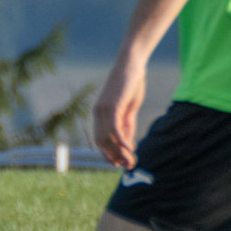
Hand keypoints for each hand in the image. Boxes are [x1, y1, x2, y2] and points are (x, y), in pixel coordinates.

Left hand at [90, 54, 144, 168]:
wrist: (132, 63)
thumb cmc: (131, 83)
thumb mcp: (128, 108)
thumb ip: (127, 124)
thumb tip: (127, 142)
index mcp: (99, 114)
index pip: (100, 139)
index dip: (109, 153)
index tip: (120, 163)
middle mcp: (97, 113)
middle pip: (101, 142)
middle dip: (114, 156)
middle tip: (128, 166)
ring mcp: (103, 109)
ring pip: (107, 137)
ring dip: (119, 152)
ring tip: (131, 161)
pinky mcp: (112, 105)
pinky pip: (114, 127)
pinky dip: (121, 140)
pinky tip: (130, 148)